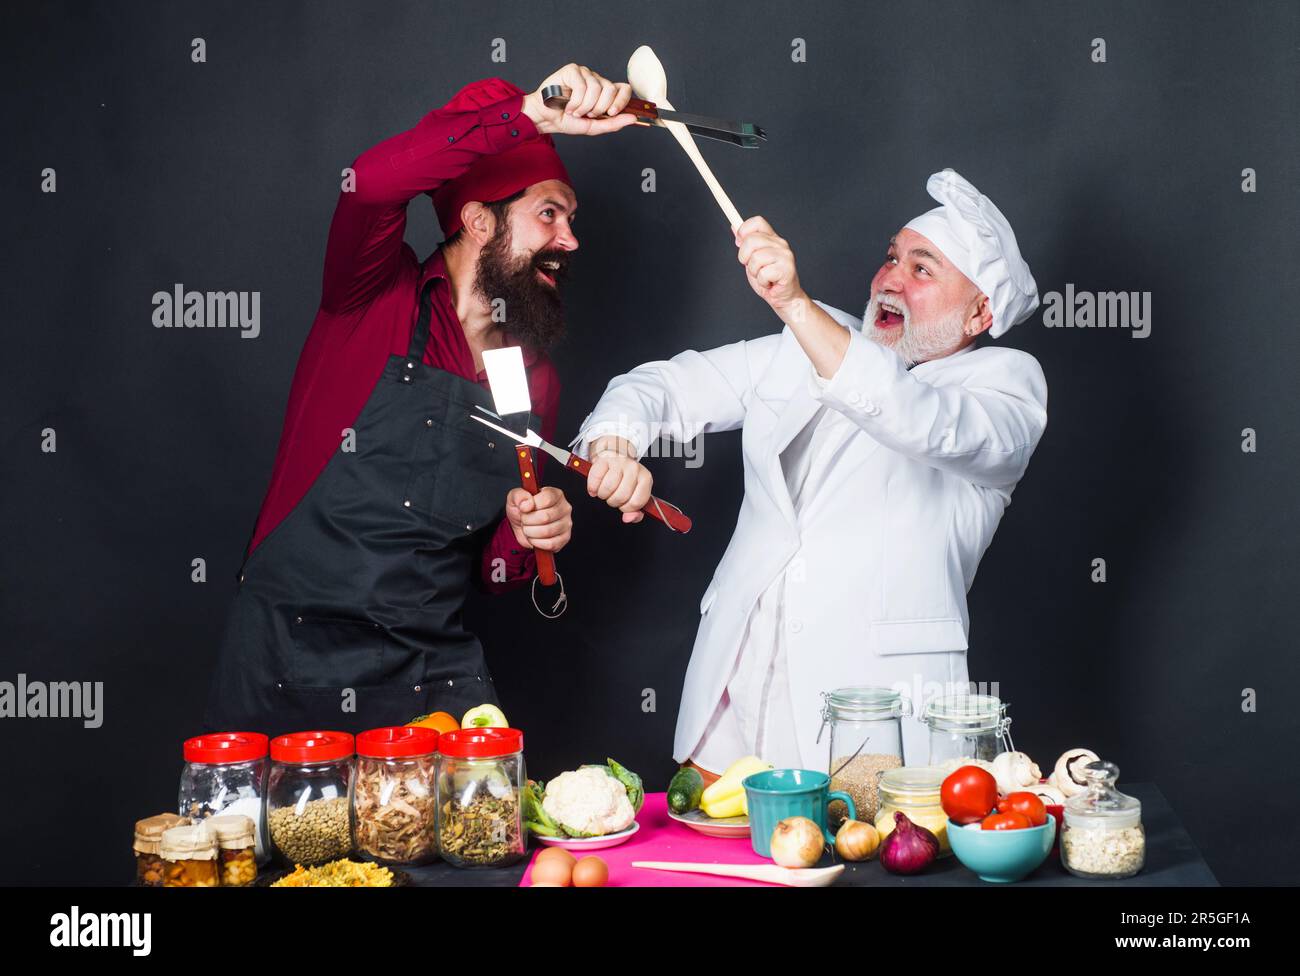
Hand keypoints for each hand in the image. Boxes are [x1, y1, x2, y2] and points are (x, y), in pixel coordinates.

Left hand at [505, 486, 571, 552]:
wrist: (521, 525)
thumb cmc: (521, 509)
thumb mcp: (514, 497)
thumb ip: (519, 496)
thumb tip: (527, 504)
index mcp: (555, 494)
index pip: (547, 499)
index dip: (531, 505)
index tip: (523, 508)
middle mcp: (564, 508)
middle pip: (546, 517)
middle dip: (528, 521)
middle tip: (524, 520)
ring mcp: (566, 524)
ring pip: (547, 531)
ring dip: (531, 532)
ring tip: (528, 528)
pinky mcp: (564, 538)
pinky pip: (551, 544)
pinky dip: (537, 542)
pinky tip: (533, 538)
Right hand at [521, 63, 637, 136]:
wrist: (546, 118)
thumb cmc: (567, 121)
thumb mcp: (594, 126)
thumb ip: (613, 123)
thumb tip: (633, 118)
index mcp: (604, 92)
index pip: (624, 89)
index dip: (622, 101)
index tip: (612, 113)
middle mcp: (596, 80)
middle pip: (611, 89)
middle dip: (600, 108)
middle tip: (587, 114)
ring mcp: (585, 73)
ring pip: (596, 88)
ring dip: (585, 106)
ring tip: (575, 111)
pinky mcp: (572, 70)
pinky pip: (582, 86)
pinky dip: (575, 101)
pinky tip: (568, 105)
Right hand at [586, 441, 653, 523]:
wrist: (616, 456)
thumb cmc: (626, 479)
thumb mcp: (635, 495)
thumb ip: (635, 512)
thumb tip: (628, 518)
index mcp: (645, 479)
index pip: (636, 502)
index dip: (626, 508)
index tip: (623, 504)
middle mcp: (634, 469)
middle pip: (621, 496)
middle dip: (614, 502)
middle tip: (613, 496)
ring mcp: (619, 463)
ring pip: (607, 488)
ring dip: (602, 495)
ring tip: (605, 491)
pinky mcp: (604, 460)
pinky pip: (595, 479)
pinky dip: (592, 487)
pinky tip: (595, 488)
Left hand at [735, 216, 805, 314]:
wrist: (783, 298)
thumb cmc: (769, 280)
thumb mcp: (752, 259)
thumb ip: (745, 244)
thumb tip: (734, 227)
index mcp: (772, 238)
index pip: (757, 222)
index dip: (743, 231)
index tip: (739, 243)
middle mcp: (780, 244)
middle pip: (751, 240)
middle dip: (744, 257)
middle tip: (753, 268)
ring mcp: (785, 255)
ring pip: (756, 258)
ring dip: (754, 272)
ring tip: (763, 276)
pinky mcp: (787, 269)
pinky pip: (763, 273)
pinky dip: (762, 282)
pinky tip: (770, 283)